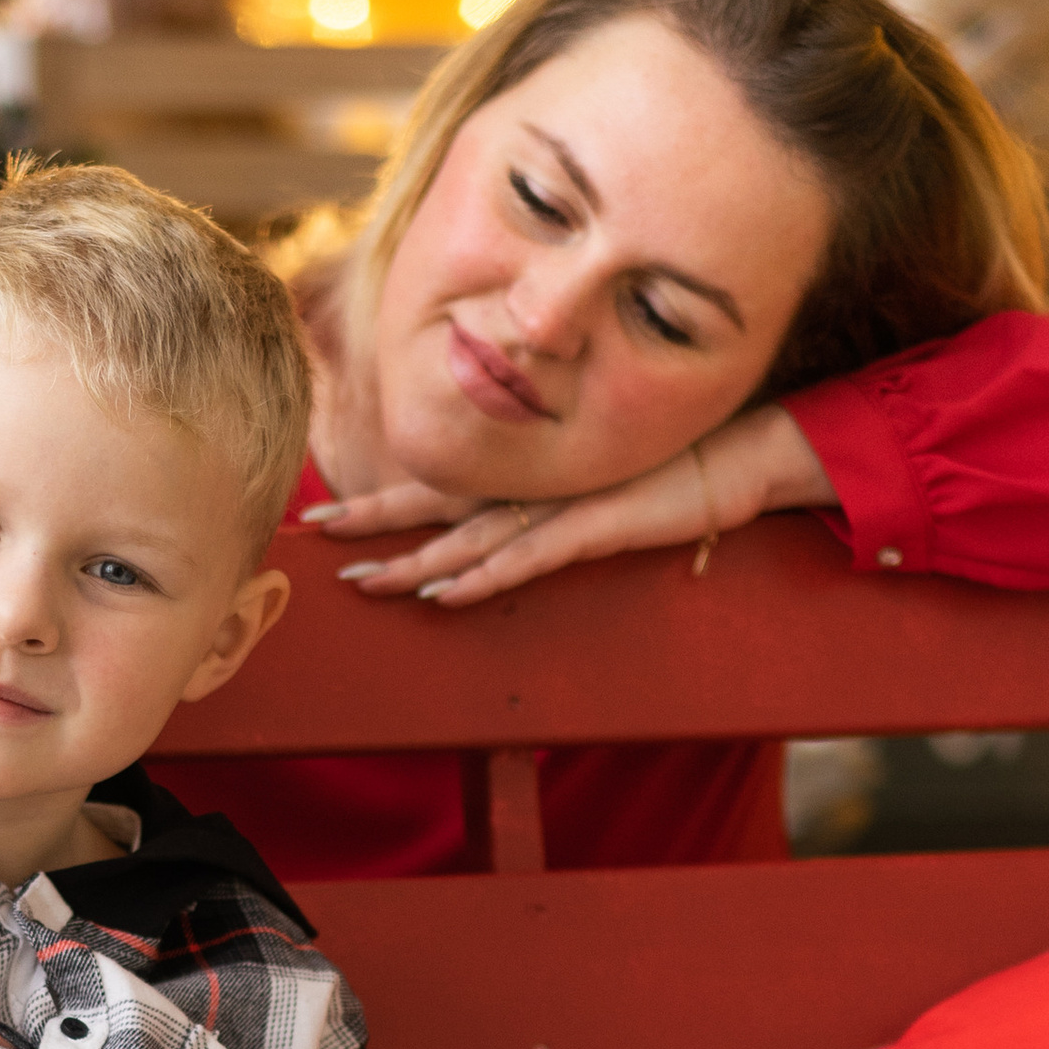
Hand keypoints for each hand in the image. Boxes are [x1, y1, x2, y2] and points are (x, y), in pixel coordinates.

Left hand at [308, 404, 836, 610]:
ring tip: (361, 581)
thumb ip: (546, 509)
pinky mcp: (594, 527)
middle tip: (313, 531)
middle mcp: (530, 487)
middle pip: (434, 505)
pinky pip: (526, 560)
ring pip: (468, 538)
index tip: (325, 512)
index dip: (380, 500)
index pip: (436, 488)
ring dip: (412, 561)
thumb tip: (496, 538)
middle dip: (371, 519)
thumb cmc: (668, 472)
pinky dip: (482, 577)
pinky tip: (444, 593)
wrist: (736, 456)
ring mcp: (559, 506)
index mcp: (524, 476)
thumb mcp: (593, 491)